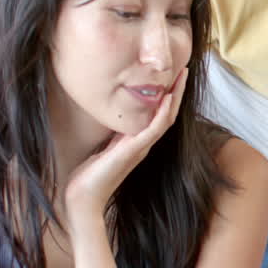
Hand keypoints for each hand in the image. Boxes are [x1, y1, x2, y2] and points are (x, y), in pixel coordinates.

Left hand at [65, 68, 186, 213]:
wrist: (83, 199)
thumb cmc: (88, 177)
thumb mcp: (102, 148)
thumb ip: (112, 136)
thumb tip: (113, 119)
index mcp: (137, 142)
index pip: (160, 115)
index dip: (169, 95)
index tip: (173, 75)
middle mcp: (143, 144)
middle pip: (168, 113)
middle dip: (177, 90)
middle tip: (185, 69)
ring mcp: (140, 148)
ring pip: (165, 118)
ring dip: (175, 96)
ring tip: (182, 77)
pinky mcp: (133, 151)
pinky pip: (153, 129)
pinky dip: (162, 113)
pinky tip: (167, 98)